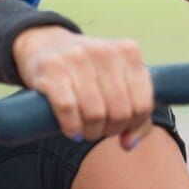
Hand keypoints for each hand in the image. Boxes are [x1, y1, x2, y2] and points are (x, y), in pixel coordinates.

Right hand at [12, 27, 153, 149]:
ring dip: (90, 132)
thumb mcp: (117, 79)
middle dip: (109, 130)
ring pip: (95, 114)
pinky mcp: (52, 69)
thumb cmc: (88, 70)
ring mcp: (77, 58)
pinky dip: (71, 127)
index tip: (121, 127)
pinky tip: (71, 129)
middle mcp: (104, 51)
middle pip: (119, 112)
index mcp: (128, 52)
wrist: (46, 44)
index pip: (143, 104)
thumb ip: (135, 110)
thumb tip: (129, 144)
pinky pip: (68, 109)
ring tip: (84, 129)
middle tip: (99, 128)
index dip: (133, 124)